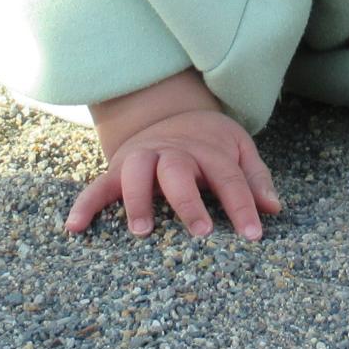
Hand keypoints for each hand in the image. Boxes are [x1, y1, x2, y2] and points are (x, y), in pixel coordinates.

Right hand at [73, 71, 279, 238]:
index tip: (254, 235)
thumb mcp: (238, 149)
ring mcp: (142, 158)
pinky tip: (75, 228)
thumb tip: (273, 208)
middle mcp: (173, 153)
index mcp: (207, 150)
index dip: (242, 205)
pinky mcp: (117, 169)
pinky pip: (97, 185)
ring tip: (142, 232)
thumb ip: (255, 178)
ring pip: (136, 172)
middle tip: (201, 232)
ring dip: (138, 199)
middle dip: (188, 201)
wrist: (166, 113)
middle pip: (179, 171)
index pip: (228, 177)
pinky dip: (85, 204)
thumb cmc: (208, 142)